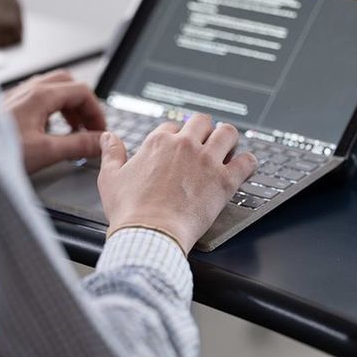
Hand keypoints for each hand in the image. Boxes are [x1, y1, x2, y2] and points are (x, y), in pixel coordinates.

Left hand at [3, 70, 105, 173]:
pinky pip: (36, 97)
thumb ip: (77, 145)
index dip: (97, 112)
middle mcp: (28, 90)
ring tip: (71, 129)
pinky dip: (51, 109)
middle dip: (83, 105)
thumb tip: (100, 142)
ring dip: (67, 106)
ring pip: (51, 89)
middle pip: (68, 84)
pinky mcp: (7, 106)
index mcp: (40, 96)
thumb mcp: (45, 152)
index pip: (82, 92)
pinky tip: (48, 130)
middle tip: (88, 127)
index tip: (100, 132)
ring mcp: (16, 96)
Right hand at [98, 114, 256, 253]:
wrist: (149, 234)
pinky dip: (248, 162)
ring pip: (228, 133)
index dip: (175, 136)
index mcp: (158, 143)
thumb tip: (109, 137)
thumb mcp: (110, 178)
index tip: (176, 147)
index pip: (172, 126)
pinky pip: (247, 162)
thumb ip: (111, 153)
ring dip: (228, 138)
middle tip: (204, 142)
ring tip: (227, 147)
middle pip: (202, 121)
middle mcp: (185, 146)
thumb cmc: (129, 211)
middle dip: (204, 129)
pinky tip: (244, 166)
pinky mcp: (224, 181)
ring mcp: (207, 162)